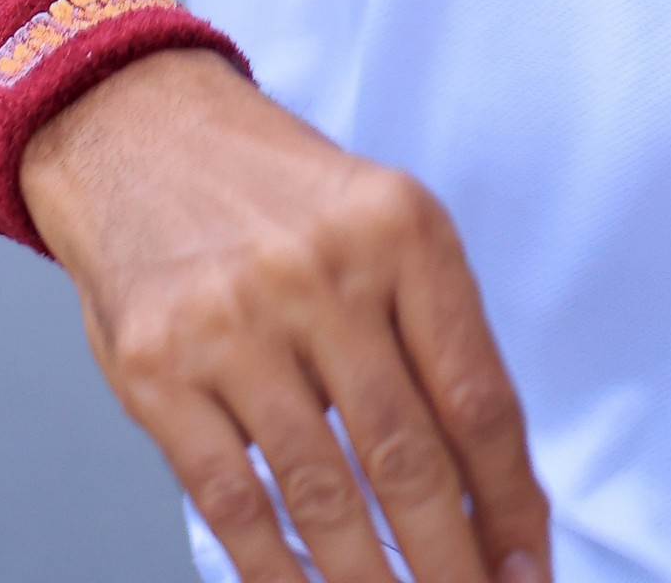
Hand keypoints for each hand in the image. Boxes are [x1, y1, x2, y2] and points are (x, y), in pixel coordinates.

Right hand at [19, 45, 551, 582]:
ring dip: (371, 581)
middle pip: (408, 456)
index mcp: (403, 230)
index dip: (509, 499)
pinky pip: (234, 498)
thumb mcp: (383, 223)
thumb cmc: (282, 199)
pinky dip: (277, 570)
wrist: (142, 132)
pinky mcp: (159, 370)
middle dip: (452, 562)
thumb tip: (494, 484)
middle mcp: (325, 271)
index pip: (477, 395)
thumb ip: (434, 335)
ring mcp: (237, 322)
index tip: (528, 568)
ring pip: (324, 492)